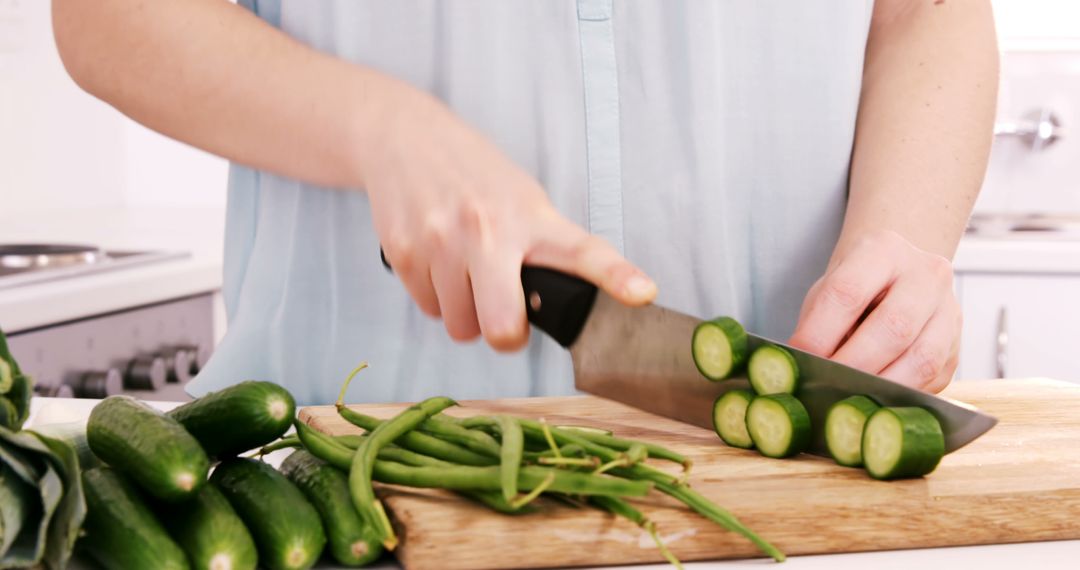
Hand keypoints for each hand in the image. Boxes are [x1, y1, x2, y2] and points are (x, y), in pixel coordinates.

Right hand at [360, 87, 655, 350]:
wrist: (403, 137)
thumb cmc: (472, 175)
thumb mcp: (521, 198)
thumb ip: (541, 248)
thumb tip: (554, 305)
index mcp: (532, 217)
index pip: (583, 252)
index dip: (616, 275)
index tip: (642, 293)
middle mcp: (488, 230)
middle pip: (503, 326)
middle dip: (505, 335)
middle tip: (505, 318)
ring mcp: (443, 243)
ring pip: (461, 326)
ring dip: (465, 311)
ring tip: (463, 270)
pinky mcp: (405, 253)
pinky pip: (428, 310)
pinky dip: (434, 297)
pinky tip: (437, 261)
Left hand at [788, 230, 960, 392]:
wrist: (895, 280)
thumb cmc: (853, 288)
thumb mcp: (828, 292)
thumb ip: (816, 325)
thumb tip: (802, 367)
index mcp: (884, 250)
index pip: (848, 291)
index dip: (820, 331)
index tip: (800, 357)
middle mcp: (926, 275)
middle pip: (893, 327)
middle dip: (854, 363)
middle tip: (825, 384)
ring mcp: (949, 310)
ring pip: (922, 358)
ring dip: (881, 384)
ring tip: (849, 397)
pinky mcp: (956, 347)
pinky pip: (932, 379)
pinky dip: (900, 395)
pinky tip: (874, 399)